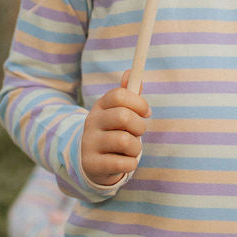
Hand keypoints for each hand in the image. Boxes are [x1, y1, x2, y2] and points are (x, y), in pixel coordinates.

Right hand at [81, 73, 150, 187]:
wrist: (90, 162)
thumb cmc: (112, 133)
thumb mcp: (117, 113)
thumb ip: (127, 95)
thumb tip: (131, 71)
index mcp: (100, 106)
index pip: (119, 95)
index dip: (138, 102)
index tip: (146, 112)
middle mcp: (91, 122)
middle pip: (123, 116)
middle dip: (139, 126)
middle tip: (138, 133)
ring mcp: (90, 143)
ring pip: (125, 141)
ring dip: (136, 148)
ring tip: (130, 149)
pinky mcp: (93, 164)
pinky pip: (124, 163)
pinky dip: (131, 163)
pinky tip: (124, 162)